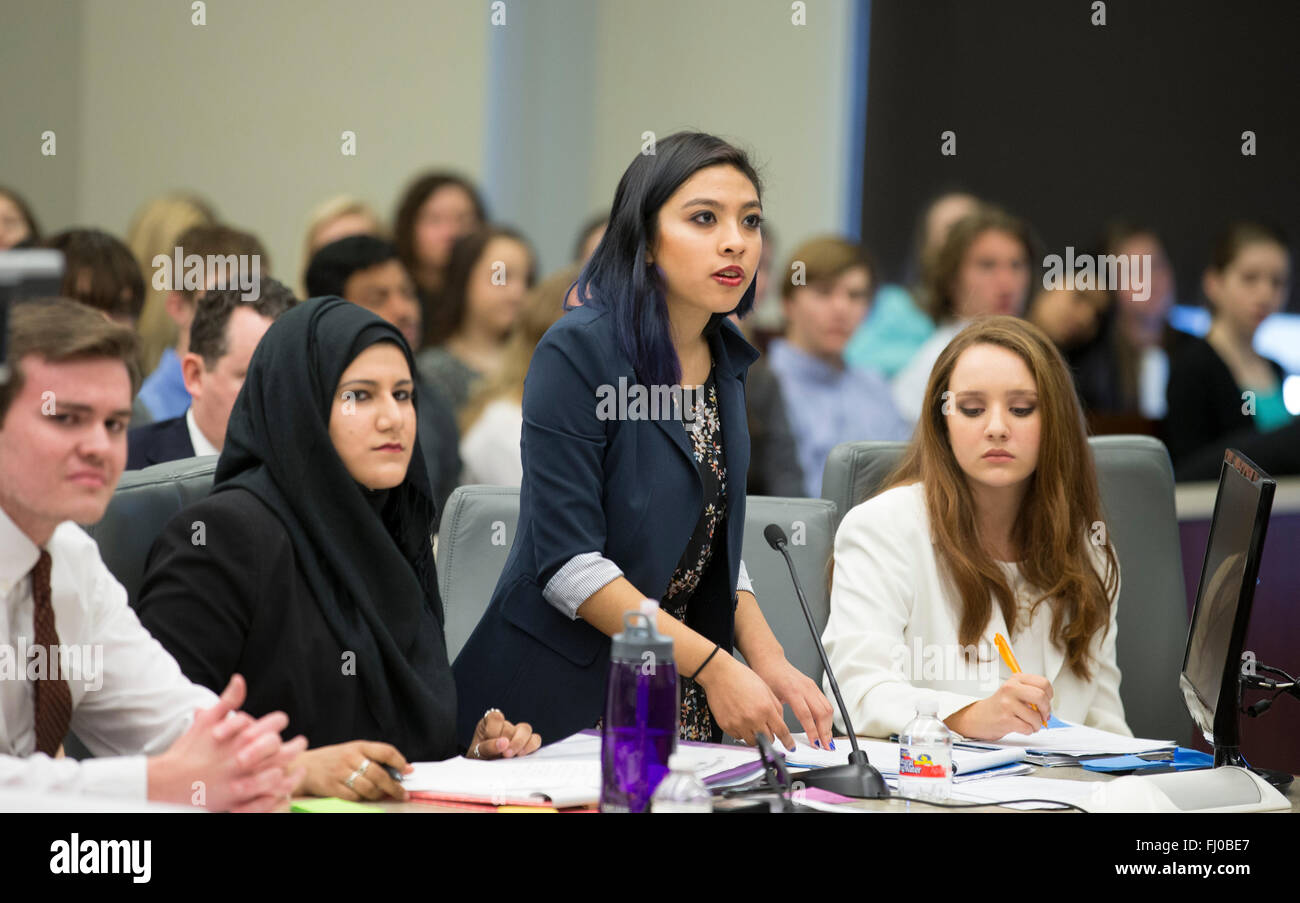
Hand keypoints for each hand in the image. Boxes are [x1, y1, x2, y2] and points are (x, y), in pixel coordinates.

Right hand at [148, 674, 307, 811]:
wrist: (166, 781)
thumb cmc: (188, 750)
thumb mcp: (207, 721)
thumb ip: (228, 701)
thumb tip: (240, 678)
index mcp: (240, 735)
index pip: (274, 723)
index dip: (279, 722)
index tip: (281, 725)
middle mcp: (244, 755)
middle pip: (281, 747)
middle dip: (294, 746)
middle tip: (300, 744)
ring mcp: (242, 777)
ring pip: (279, 771)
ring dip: (291, 769)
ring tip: (298, 769)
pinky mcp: (237, 798)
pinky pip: (267, 795)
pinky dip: (279, 791)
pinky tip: (284, 788)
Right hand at [294, 741, 410, 801]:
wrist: (304, 766)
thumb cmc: (334, 759)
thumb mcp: (353, 751)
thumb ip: (374, 758)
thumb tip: (402, 770)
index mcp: (359, 746)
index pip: (385, 751)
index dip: (400, 762)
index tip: (408, 771)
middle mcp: (350, 758)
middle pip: (379, 774)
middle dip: (394, 786)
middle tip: (403, 793)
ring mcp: (340, 773)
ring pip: (368, 788)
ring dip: (380, 795)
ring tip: (384, 796)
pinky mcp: (332, 787)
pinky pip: (354, 797)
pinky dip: (363, 800)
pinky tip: (366, 798)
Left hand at [468, 709, 540, 758]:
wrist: (484, 773)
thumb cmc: (479, 760)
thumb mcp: (477, 753)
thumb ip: (488, 747)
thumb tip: (504, 743)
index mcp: (488, 724)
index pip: (495, 717)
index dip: (495, 730)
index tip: (494, 744)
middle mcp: (504, 726)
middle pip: (511, 727)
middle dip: (508, 741)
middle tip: (505, 754)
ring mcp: (517, 734)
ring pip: (525, 729)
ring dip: (519, 743)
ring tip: (513, 756)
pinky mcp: (527, 744)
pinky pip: (535, 739)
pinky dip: (531, 746)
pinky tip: (522, 756)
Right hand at [696, 652, 794, 748]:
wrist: (720, 674)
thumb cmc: (741, 677)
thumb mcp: (766, 689)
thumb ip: (776, 708)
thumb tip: (780, 722)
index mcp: (766, 708)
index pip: (781, 731)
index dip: (787, 741)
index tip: (789, 746)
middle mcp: (753, 718)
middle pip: (768, 740)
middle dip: (770, 735)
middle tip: (766, 726)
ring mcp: (739, 724)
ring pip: (754, 742)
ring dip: (756, 736)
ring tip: (752, 723)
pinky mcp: (727, 726)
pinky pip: (739, 737)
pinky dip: (742, 733)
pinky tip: (741, 720)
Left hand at [748, 653, 834, 751]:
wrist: (770, 660)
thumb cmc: (767, 676)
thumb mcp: (769, 697)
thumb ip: (777, 715)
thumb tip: (782, 734)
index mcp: (792, 691)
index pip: (806, 715)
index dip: (812, 731)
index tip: (814, 743)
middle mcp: (805, 688)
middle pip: (822, 712)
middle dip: (825, 731)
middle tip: (825, 746)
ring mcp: (811, 686)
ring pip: (827, 708)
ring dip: (829, 725)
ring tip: (828, 739)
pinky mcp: (814, 686)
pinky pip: (826, 702)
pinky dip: (828, 716)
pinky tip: (826, 726)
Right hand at [946, 674, 1053, 739]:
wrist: (978, 717)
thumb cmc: (999, 706)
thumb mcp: (1014, 691)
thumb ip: (1031, 693)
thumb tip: (1049, 706)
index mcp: (1016, 679)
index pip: (1043, 683)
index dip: (1049, 695)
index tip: (1046, 701)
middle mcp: (1010, 688)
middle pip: (1041, 697)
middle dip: (1046, 710)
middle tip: (1043, 715)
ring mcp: (1007, 703)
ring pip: (1036, 716)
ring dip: (1037, 724)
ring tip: (1031, 724)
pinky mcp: (1005, 719)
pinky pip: (1028, 727)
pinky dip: (1029, 731)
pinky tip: (1022, 727)